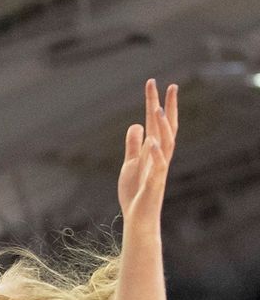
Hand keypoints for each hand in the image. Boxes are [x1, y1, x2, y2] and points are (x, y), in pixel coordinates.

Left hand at [118, 79, 177, 227]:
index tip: (155, 83)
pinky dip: (155, 154)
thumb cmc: (135, 191)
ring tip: (156, 108)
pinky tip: (152, 141)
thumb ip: (133, 144)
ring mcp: (158, 169)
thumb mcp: (130, 163)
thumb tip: (136, 124)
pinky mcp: (153, 184)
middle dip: (166, 107)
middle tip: (168, 85)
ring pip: (165, 144)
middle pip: (166, 128)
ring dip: (162, 127)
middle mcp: (160, 156)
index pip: (158, 123)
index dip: (157, 102)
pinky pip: (157, 167)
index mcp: (153, 150)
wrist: (137, 217)